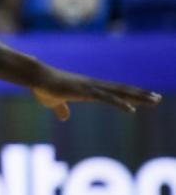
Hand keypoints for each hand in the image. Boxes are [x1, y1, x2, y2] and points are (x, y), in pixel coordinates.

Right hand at [31, 67, 160, 120]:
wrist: (36, 78)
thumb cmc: (43, 88)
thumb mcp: (53, 102)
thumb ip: (61, 109)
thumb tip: (64, 117)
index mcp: (89, 88)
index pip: (114, 92)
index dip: (129, 95)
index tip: (144, 99)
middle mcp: (94, 85)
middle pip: (122, 90)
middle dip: (140, 95)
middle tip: (158, 98)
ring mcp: (91, 87)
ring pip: (119, 92)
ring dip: (138, 97)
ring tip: (155, 100)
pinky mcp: (85, 91)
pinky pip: (106, 98)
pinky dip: (120, 103)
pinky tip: (132, 109)